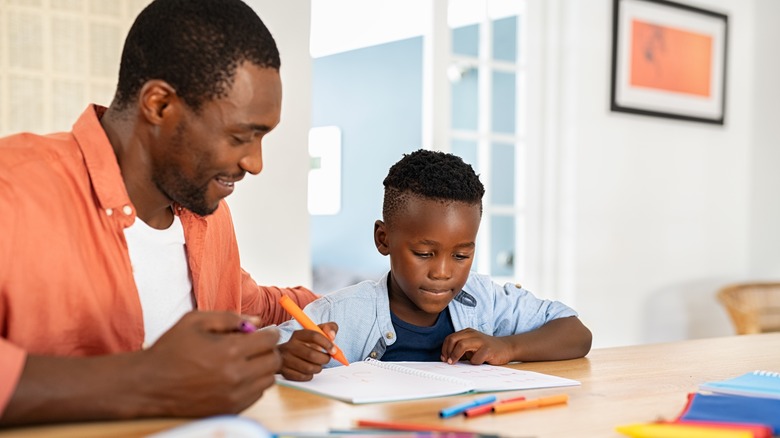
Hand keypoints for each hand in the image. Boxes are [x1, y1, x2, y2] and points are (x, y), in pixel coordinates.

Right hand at [142, 311, 280, 416]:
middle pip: (273, 361)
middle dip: (269, 350)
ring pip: (268, 380)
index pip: (269, 340)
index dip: (270, 333)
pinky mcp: (230, 409)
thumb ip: (229, 317)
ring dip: (263, 368)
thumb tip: (257, 322)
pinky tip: (238, 376)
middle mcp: (236, 375)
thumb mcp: (195, 321)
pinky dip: (254, 384)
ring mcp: (234, 396)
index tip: (266, 331)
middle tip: (258, 345)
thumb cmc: (170, 350)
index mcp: (229, 350)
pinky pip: (257, 395)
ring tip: (247, 361)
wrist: (149, 384)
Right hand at [278, 322, 338, 380]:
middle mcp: (289, 346)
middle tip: (326, 358)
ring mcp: (285, 359)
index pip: (314, 336)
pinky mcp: (285, 371)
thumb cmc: (307, 343)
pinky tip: (308, 370)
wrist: (288, 354)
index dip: (327, 343)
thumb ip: (329, 328)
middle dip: (324, 359)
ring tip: (317, 364)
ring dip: (318, 368)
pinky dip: (310, 375)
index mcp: (298, 334)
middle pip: (312, 355)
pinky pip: (303, 376)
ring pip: (309, 368)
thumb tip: (332, 336)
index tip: (333, 350)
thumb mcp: (318, 331)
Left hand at [440, 328, 512, 364]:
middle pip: (453, 340)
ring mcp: (480, 341)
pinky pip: (475, 358)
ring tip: (455, 363)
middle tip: (448, 362)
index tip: (444, 358)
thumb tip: (446, 358)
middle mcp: (473, 334)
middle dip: (448, 352)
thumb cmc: (485, 349)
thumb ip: (460, 350)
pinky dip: (473, 362)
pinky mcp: (488, 349)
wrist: (506, 348)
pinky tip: (477, 363)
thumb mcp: (471, 347)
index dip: (444, 349)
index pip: (450, 338)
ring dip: (455, 356)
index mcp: (467, 332)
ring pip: (461, 345)